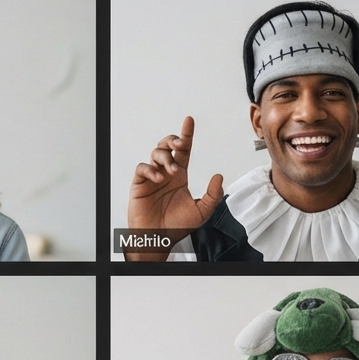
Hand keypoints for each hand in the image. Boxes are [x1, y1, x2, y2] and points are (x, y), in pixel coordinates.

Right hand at [127, 116, 223, 258]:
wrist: (159, 238)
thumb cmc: (177, 226)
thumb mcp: (202, 211)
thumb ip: (213, 195)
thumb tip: (219, 177)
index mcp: (180, 175)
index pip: (184, 150)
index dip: (186, 134)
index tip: (189, 121)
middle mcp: (166, 173)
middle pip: (167, 146)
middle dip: (173, 139)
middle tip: (180, 143)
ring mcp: (152, 177)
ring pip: (156, 154)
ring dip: (165, 158)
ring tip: (171, 171)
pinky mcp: (140, 184)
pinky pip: (142, 168)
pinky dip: (150, 169)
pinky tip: (158, 178)